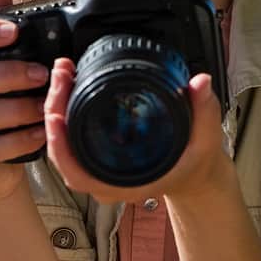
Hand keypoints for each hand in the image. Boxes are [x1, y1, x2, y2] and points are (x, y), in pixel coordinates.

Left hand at [43, 58, 232, 204]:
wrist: (196, 177)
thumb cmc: (196, 166)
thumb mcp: (206, 140)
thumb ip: (203, 110)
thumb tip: (199, 83)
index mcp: (127, 184)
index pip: (79, 174)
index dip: (61, 148)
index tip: (55, 116)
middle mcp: (107, 181)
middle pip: (63, 154)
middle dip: (55, 112)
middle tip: (61, 77)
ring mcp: (101, 171)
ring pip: (64, 147)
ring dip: (57, 111)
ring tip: (62, 77)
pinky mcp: (100, 157)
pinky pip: (72, 142)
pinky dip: (65, 116)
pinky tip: (69, 91)